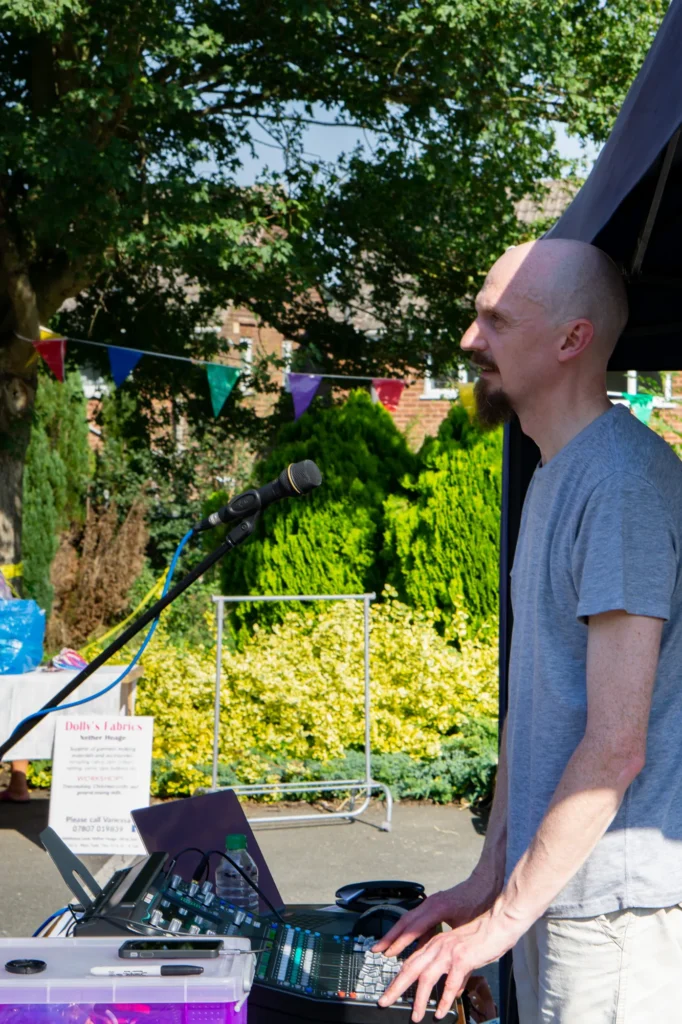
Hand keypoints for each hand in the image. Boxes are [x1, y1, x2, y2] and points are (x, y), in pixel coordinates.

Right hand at [373, 874, 496, 958]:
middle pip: (404, 921)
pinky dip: (411, 932)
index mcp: (436, 908)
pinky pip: (419, 920)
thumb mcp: (468, 926)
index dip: (400, 942)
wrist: (486, 882)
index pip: (413, 927)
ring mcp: (431, 903)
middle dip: (390, 937)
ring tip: (387, 948)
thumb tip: (453, 969)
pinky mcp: (435, 905)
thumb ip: (457, 946)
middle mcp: (430, 904)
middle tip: (377, 949)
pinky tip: (412, 945)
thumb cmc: (480, 901)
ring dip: (398, 934)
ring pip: (409, 920)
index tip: (388, 952)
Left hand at [377, 908, 521, 1022]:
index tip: (388, 990)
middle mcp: (438, 946)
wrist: (500, 922)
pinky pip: (450, 983)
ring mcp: (449, 951)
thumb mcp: (464, 955)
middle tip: (384, 1002)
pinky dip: (444, 999)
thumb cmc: (485, 937)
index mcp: (436, 944)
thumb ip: (457, 973)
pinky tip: (440, 1011)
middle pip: (410, 968)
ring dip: (419, 999)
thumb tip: (454, 991)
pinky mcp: (462, 958)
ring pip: (426, 977)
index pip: (411, 962)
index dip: (397, 977)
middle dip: (395, 987)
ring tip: (415, 1016)